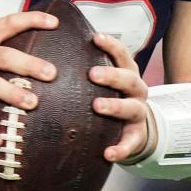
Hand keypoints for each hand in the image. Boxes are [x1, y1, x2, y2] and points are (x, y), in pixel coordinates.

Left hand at [89, 32, 151, 163]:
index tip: (95, 37)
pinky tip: (108, 153)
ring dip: (115, 106)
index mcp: (127, 73)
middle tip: (93, 74)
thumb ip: (87, 67)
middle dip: (112, 75)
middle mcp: (136, 90)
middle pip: (129, 79)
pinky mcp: (136, 136)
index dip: (111, 45)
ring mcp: (138, 113)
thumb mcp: (106, 80)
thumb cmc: (112, 97)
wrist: (134, 128)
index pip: (123, 55)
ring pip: (132, 108)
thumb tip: (53, 47)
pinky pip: (130, 143)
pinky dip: (121, 148)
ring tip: (97, 106)